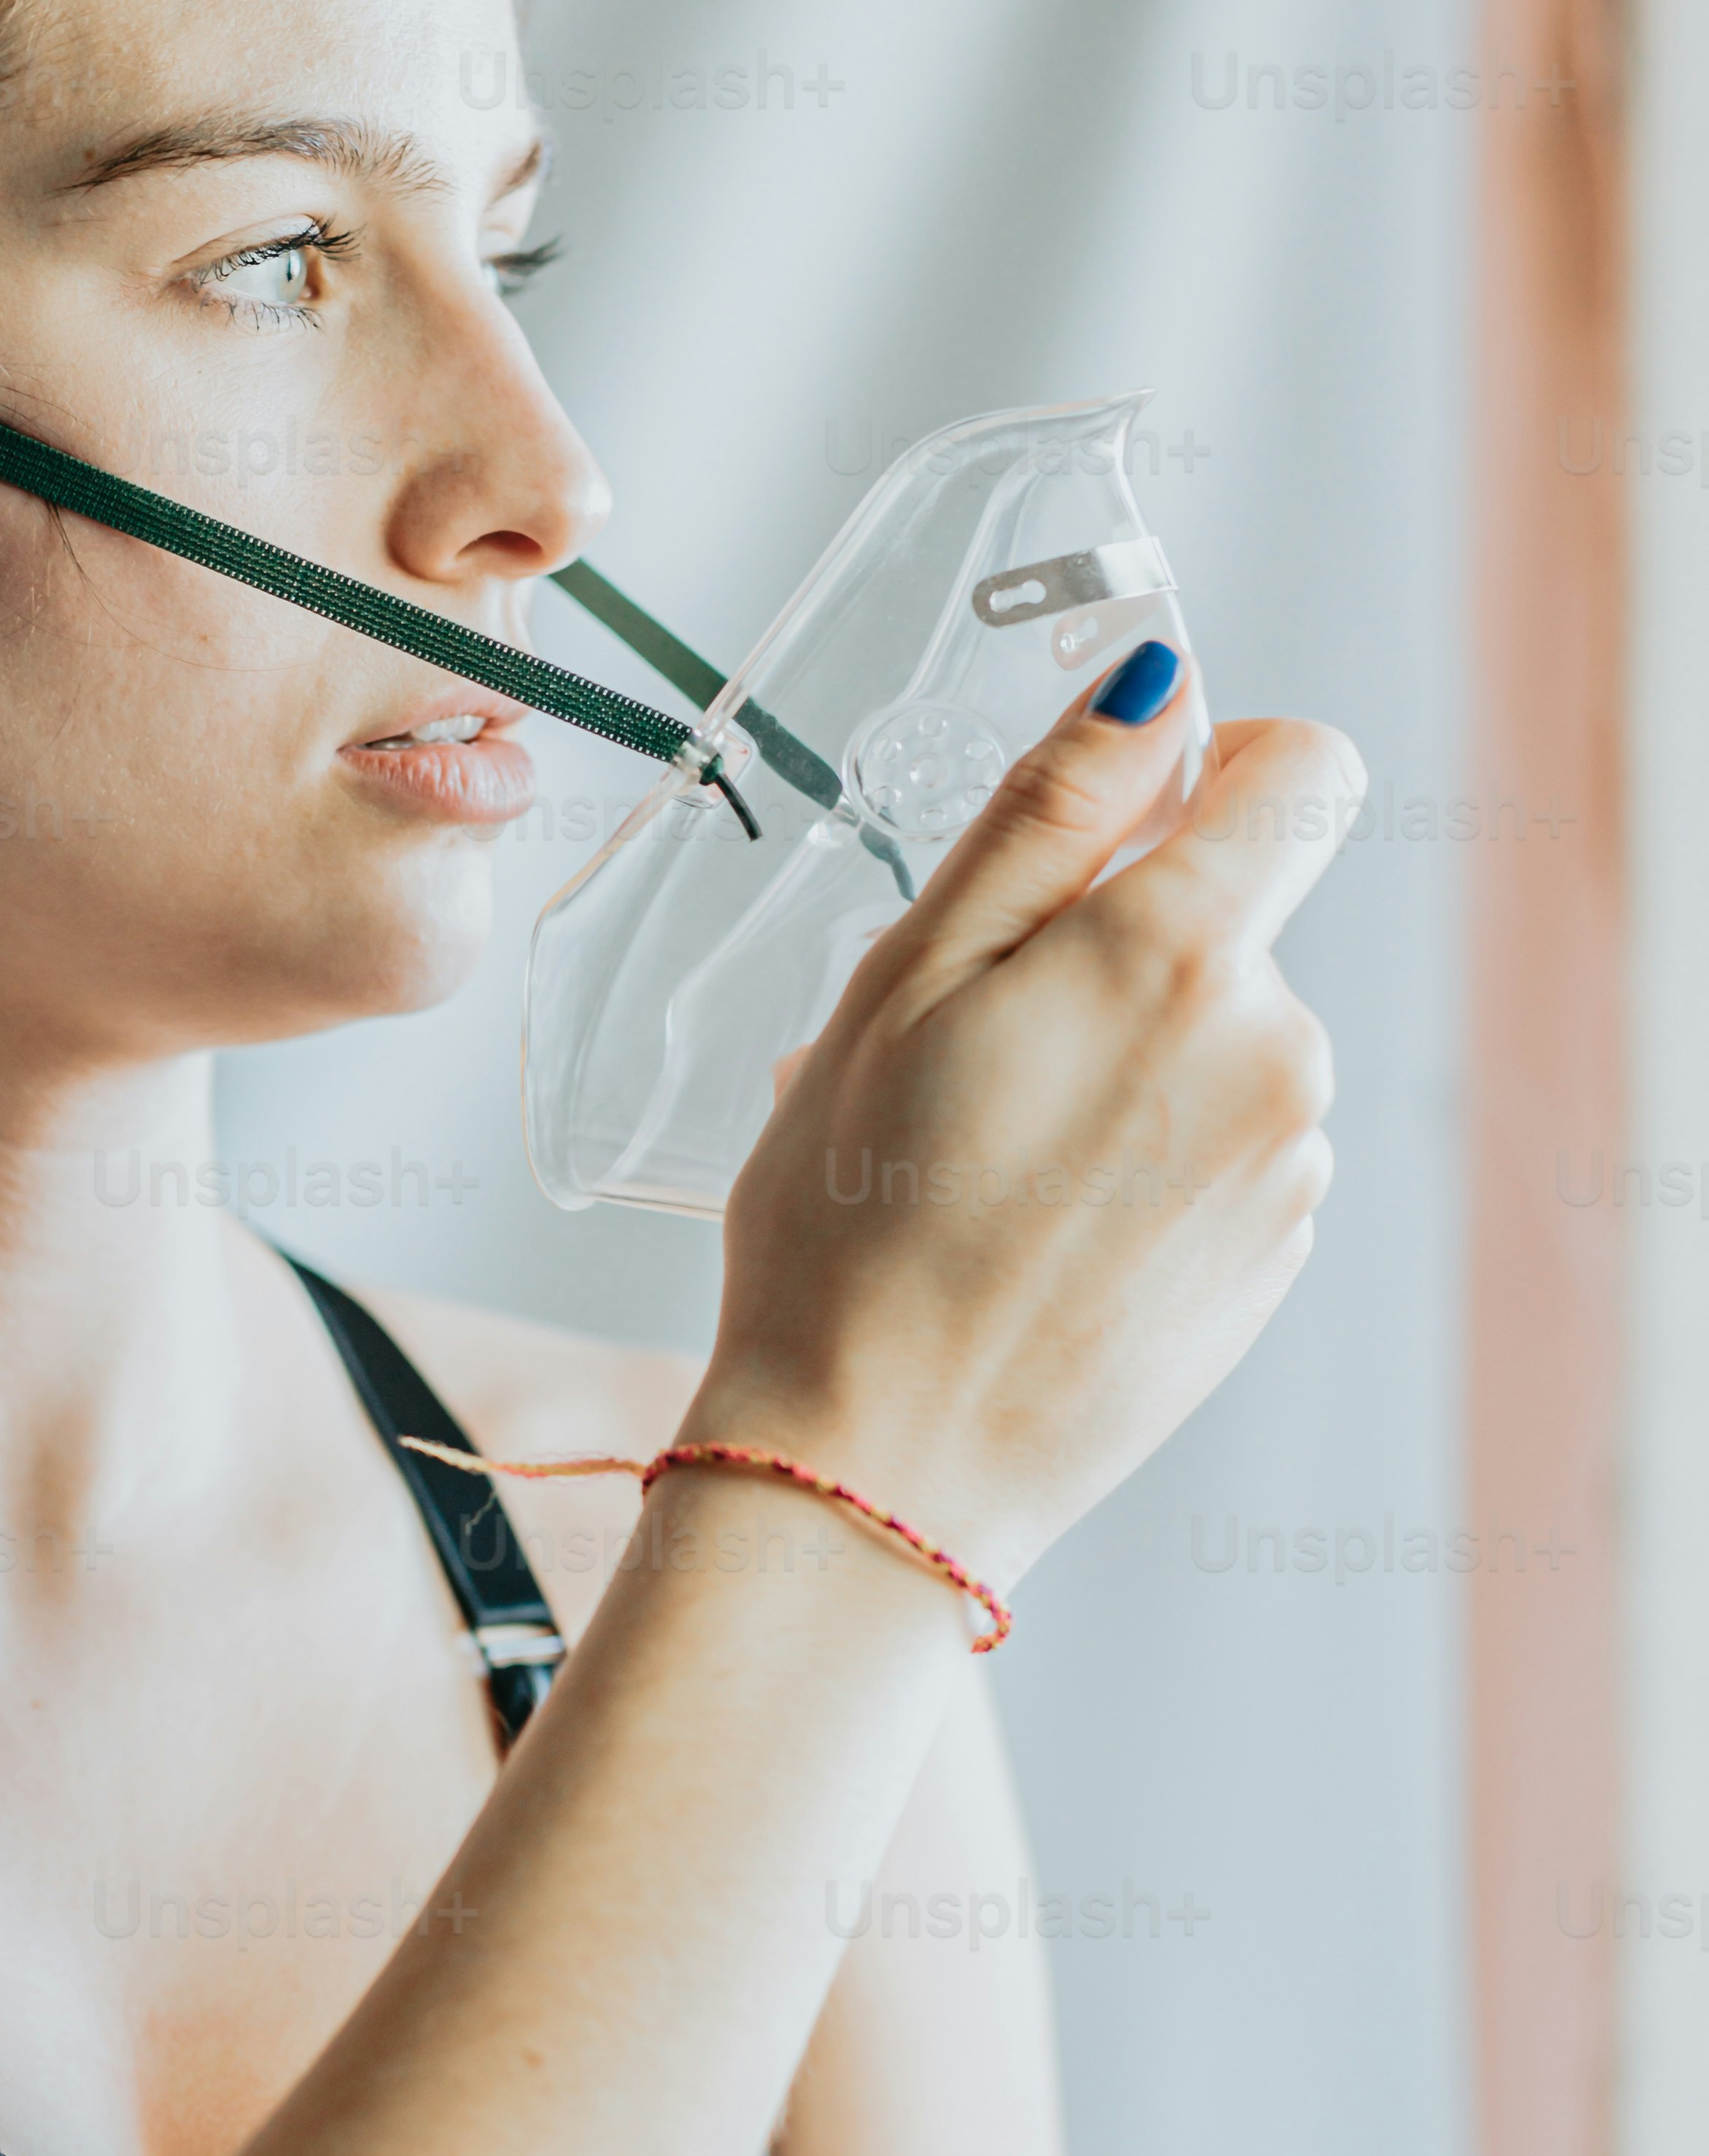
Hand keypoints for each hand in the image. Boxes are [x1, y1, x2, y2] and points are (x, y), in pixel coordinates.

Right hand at [688, 672, 1361, 1588]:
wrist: (879, 1470)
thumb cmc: (851, 1227)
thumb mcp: (906, 979)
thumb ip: (1048, 814)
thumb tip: (1156, 684)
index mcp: (1182, 957)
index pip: (1304, 770)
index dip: (1215, 765)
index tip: (1117, 824)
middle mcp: (1277, 1053)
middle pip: (1236, 919)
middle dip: (1116, 949)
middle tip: (965, 1051)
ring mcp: (1288, 1169)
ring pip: (1220, 1041)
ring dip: (1121, 1064)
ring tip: (984, 1158)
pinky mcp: (1271, 1262)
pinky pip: (1223, 1151)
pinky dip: (1143, 1162)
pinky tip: (1034, 1231)